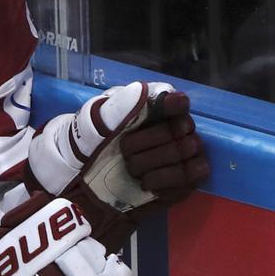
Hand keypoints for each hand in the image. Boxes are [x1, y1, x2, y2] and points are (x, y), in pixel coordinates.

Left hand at [27, 82, 209, 248]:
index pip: (176, 100)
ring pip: (187, 150)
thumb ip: (117, 106)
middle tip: (126, 153)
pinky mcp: (186, 180)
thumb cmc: (91, 148)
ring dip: (154, 161)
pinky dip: (165, 179)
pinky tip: (145, 182)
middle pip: (182, 127)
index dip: (174, 103)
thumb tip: (141, 90)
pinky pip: (190, 176)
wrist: (84, 185)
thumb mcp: (94, 124)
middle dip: (150, 141)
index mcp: (151, 109)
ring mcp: (183, 154)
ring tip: (132, 169)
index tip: (170, 105)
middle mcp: (173, 128)